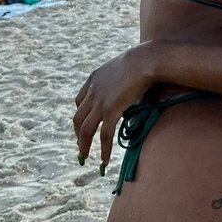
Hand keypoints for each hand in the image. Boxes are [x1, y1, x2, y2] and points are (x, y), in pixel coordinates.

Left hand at [73, 46, 153, 167]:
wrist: (144, 60)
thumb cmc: (141, 61)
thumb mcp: (122, 68)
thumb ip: (118, 80)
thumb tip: (128, 87)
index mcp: (93, 79)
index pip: (79, 101)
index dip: (81, 115)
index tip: (83, 125)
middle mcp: (92, 92)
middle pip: (78, 118)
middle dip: (78, 134)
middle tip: (81, 146)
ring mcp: (99, 103)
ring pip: (85, 130)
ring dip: (84, 146)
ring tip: (85, 157)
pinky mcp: (110, 111)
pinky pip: (104, 135)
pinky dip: (103, 150)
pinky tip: (104, 161)